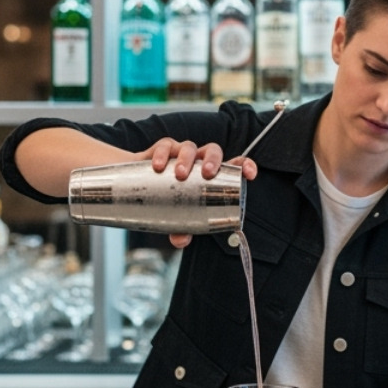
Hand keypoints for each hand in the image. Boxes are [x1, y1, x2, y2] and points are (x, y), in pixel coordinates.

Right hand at [137, 138, 257, 248]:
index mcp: (209, 175)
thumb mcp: (175, 217)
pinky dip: (162, 155)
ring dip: (187, 159)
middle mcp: (198, 161)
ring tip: (180, 175)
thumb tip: (181, 241)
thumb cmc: (166, 199)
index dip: (245, 166)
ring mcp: (181, 153)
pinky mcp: (162, 149)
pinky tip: (158, 167)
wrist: (137, 183)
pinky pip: (165, 147)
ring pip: (190, 147)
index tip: (250, 174)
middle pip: (213, 151)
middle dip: (213, 160)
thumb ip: (180, 229)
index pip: (233, 166)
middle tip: (207, 173)